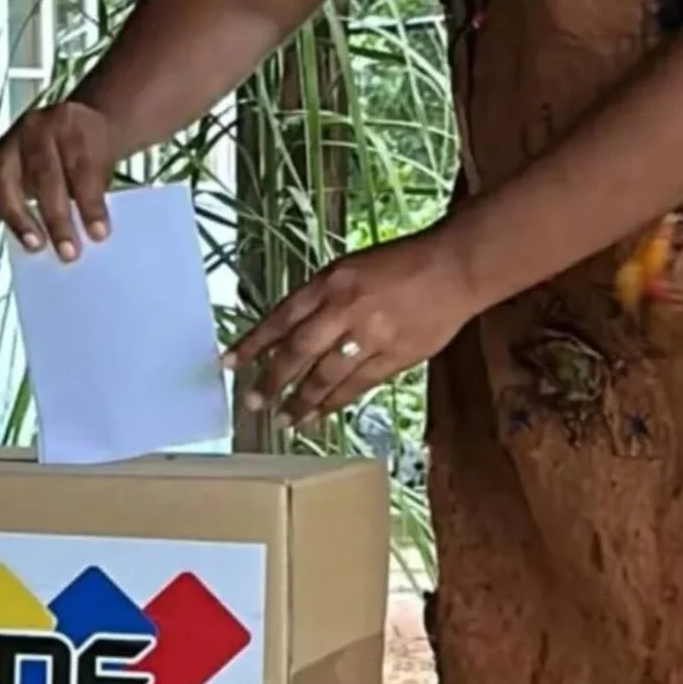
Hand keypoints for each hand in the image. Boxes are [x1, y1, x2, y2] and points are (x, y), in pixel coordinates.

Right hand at [0, 100, 115, 260]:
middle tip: (68, 251)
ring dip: (18, 216)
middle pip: (43, 172)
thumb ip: (96, 192)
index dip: (91, 204)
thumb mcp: (105, 161)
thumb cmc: (91, 148)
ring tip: (34, 244)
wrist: (78, 123)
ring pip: (3, 177)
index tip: (99, 234)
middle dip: (56, 218)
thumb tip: (90, 235)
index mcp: (71, 124)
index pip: (81, 166)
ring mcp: (9, 142)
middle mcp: (36, 128)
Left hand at [225, 232, 481, 425]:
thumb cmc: (400, 263)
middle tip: (252, 403)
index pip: (281, 317)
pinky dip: (334, 402)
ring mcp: (370, 336)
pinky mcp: (394, 357)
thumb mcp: (350, 268)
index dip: (253, 343)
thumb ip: (321, 298)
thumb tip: (289, 332)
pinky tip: (319, 414)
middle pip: (298, 352)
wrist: (453, 268)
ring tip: (283, 419)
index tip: (229, 363)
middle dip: (271, 380)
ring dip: (301, 400)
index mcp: (331, 282)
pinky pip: (356, 385)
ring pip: (325, 376)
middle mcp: (345, 308)